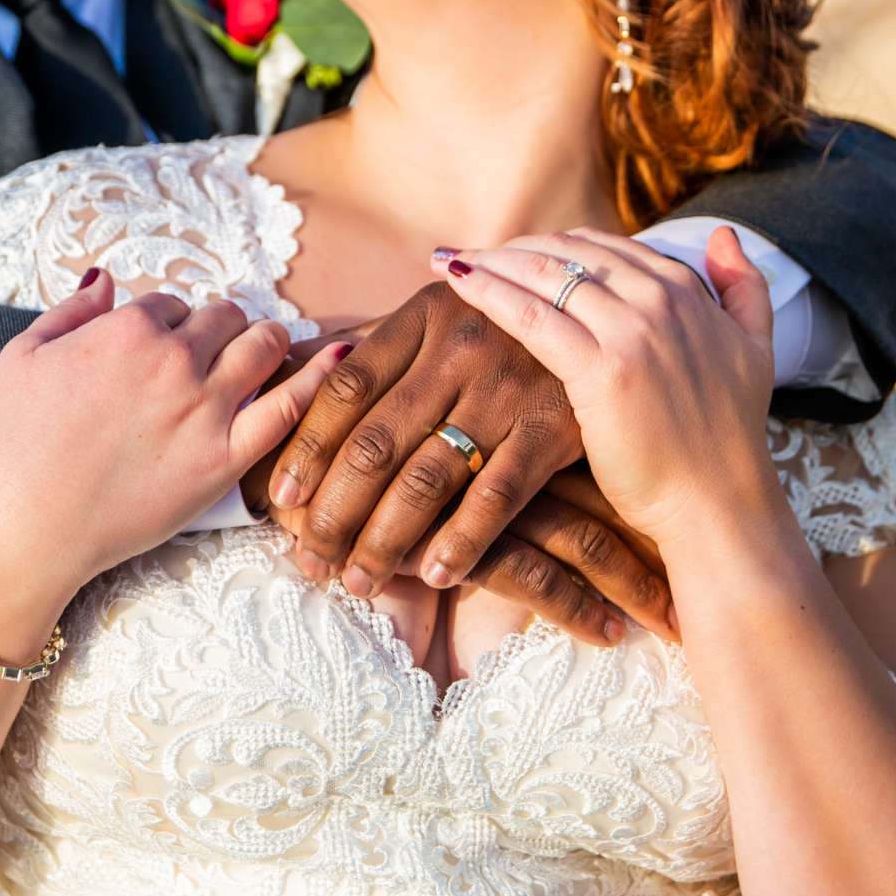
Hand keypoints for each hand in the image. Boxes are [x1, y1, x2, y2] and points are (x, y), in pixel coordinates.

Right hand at [0, 272, 344, 587]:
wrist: (27, 526)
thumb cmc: (14, 443)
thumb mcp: (23, 356)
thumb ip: (72, 310)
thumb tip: (107, 277)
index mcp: (127, 329)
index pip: (169, 302)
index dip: (165, 321)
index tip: (159, 345)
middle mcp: (175, 359)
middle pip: (222, 316)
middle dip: (219, 325)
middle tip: (213, 348)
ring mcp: (206, 408)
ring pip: (263, 344)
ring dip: (266, 337)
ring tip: (263, 348)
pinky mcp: (227, 457)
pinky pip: (289, 407)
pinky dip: (319, 379)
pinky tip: (342, 362)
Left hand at [265, 280, 583, 601]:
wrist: (615, 321)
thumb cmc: (508, 334)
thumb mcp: (445, 323)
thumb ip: (379, 353)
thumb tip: (289, 379)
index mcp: (423, 314)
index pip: (344, 390)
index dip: (305, 449)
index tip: (280, 501)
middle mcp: (461, 344)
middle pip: (374, 442)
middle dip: (334, 511)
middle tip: (310, 559)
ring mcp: (509, 385)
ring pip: (426, 477)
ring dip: (384, 539)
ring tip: (359, 581)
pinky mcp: (554, 425)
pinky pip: (496, 498)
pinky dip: (460, 542)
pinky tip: (434, 576)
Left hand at [437, 227, 774, 548]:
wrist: (720, 506)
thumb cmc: (728, 441)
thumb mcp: (753, 351)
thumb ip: (742, 290)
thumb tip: (722, 235)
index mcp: (687, 291)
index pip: (605, 246)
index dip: (555, 245)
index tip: (516, 251)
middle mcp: (660, 299)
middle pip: (568, 251)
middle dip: (514, 248)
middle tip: (472, 255)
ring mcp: (632, 331)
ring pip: (543, 274)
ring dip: (491, 261)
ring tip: (449, 263)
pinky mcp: (602, 369)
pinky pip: (530, 314)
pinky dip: (489, 292)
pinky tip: (456, 286)